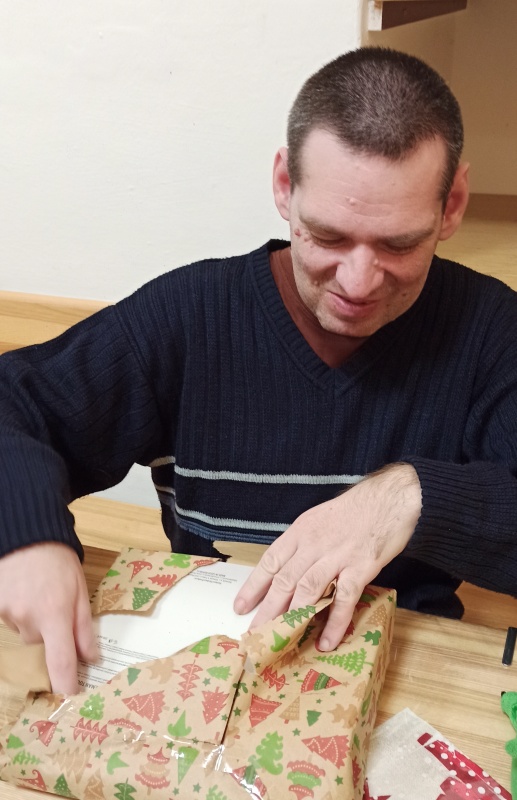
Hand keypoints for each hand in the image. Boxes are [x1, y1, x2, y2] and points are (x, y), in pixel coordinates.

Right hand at [0, 542, 96, 693]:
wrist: (26, 534)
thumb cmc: (58, 561)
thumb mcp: (80, 590)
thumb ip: (84, 627)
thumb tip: (91, 658)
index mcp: (54, 615)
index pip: (60, 662)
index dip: (65, 684)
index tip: (69, 698)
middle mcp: (28, 619)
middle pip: (41, 644)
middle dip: (49, 632)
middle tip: (53, 604)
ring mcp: (7, 614)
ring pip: (24, 632)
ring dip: (31, 619)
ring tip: (36, 592)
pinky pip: (9, 620)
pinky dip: (17, 611)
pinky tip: (22, 591)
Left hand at [234, 464, 420, 650]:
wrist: (390, 498)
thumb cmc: (356, 510)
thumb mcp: (320, 519)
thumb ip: (305, 543)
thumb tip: (290, 569)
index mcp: (301, 531)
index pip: (271, 560)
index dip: (254, 585)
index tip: (241, 606)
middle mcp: (314, 544)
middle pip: (285, 580)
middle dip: (267, 609)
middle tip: (255, 632)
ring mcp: (337, 556)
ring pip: (308, 589)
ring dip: (293, 617)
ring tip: (281, 639)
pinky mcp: (361, 567)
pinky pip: (344, 599)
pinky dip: (334, 622)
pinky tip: (326, 640)